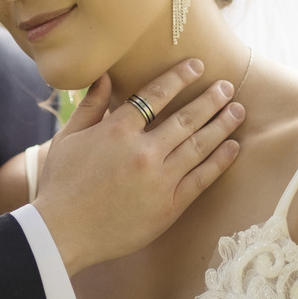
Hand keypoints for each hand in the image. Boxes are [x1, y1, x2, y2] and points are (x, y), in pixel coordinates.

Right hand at [33, 59, 242, 274]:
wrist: (62, 233)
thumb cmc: (60, 184)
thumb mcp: (67, 138)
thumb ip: (90, 106)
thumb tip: (105, 75)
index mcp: (117, 130)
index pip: (156, 95)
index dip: (179, 77)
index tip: (198, 66)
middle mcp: (143, 151)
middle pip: (186, 118)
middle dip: (210, 99)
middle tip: (227, 87)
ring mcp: (159, 180)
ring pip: (199, 145)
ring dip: (221, 125)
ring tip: (237, 110)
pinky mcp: (169, 206)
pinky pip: (201, 179)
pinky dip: (220, 161)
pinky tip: (233, 147)